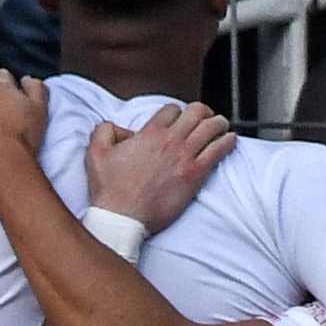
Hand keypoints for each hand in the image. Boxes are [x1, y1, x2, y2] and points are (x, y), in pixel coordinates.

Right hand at [86, 102, 235, 225]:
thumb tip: (119, 126)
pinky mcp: (196, 175)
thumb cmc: (109, 189)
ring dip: (218, 123)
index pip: (172, 109)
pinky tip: (230, 140)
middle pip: (197, 112)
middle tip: (205, 118)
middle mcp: (170, 141)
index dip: (177, 111)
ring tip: (220, 126)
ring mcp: (185, 157)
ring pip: (212, 127)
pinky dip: (228, 141)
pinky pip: (219, 150)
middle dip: (203, 111)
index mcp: (149, 133)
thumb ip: (105, 130)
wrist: (123, 217)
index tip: (180, 117)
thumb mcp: (95, 153)